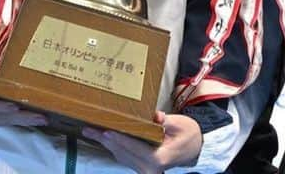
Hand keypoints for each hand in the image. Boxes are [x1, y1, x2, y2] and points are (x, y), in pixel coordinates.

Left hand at [83, 111, 202, 172]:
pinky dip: (113, 146)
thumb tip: (154, 116)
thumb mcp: (181, 125)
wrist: (195, 149)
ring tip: (91, 131)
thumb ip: (166, 121)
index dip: (120, 139)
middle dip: (105, 140)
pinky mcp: (141, 166)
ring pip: (120, 155)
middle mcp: (149, 168)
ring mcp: (144, 170)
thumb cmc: (189, 136)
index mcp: (158, 159)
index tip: (106, 131)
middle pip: (123, 153)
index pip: (135, 147)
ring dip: (106, 143)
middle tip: (89, 129)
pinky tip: (104, 137)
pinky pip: (124, 156)